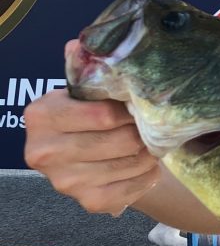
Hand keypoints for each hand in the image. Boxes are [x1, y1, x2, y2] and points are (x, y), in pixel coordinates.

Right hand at [24, 42, 159, 215]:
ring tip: (152, 144)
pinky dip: (147, 175)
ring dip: (149, 154)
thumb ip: (83, 70)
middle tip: (152, 126)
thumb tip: (80, 44)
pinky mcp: (88, 202)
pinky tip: (148, 166)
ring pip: (129, 163)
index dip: (129, 110)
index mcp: (41, 116)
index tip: (139, 105)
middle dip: (142, 132)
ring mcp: (65, 182)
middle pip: (119, 140)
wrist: (83, 161)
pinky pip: (132, 187)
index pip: (102, 114)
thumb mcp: (80, 92)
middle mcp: (45, 153)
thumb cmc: (84, 119)